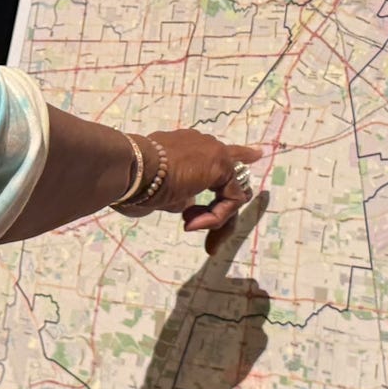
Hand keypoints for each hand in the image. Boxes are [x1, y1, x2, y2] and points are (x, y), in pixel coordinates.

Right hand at [115, 128, 263, 252]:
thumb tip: (188, 205)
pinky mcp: (221, 165)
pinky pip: (231, 200)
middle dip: (222, 210)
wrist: (131, 168)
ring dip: (215, 217)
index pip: (217, 153)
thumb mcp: (160, 191)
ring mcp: (214, 152)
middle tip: (212, 244)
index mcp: (187, 146)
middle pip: (230, 177)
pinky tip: (192, 223)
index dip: (239, 155)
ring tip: (190, 227)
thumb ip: (180, 195)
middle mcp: (204, 144)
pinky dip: (215, 217)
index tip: (256, 154)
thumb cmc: (135, 181)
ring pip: (231, 192)